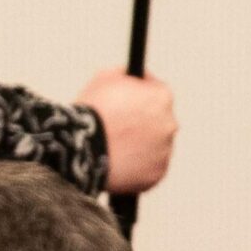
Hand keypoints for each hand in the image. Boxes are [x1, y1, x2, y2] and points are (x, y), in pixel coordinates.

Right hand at [78, 69, 176, 195]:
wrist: (80, 148)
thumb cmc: (89, 112)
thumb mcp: (104, 79)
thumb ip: (126, 76)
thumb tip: (132, 77)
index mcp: (161, 97)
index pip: (155, 93)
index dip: (137, 99)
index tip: (125, 106)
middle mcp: (170, 123)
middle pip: (156, 123)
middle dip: (139, 125)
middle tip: (116, 131)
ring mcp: (164, 151)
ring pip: (153, 148)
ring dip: (138, 148)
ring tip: (112, 151)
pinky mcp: (156, 174)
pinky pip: (147, 171)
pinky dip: (135, 169)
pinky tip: (117, 166)